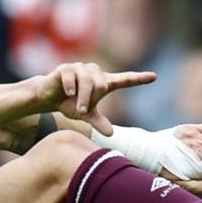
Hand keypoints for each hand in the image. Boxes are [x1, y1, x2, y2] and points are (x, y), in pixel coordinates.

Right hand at [35, 63, 154, 134]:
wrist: (47, 96)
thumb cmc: (69, 104)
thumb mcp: (85, 115)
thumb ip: (98, 121)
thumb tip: (111, 134)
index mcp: (102, 82)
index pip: (124, 79)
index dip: (139, 78)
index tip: (154, 76)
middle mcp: (94, 72)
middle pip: (101, 84)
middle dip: (91, 100)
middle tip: (83, 110)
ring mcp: (80, 68)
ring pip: (87, 81)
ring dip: (82, 97)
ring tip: (77, 107)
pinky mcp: (66, 68)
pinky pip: (72, 77)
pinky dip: (71, 87)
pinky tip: (68, 93)